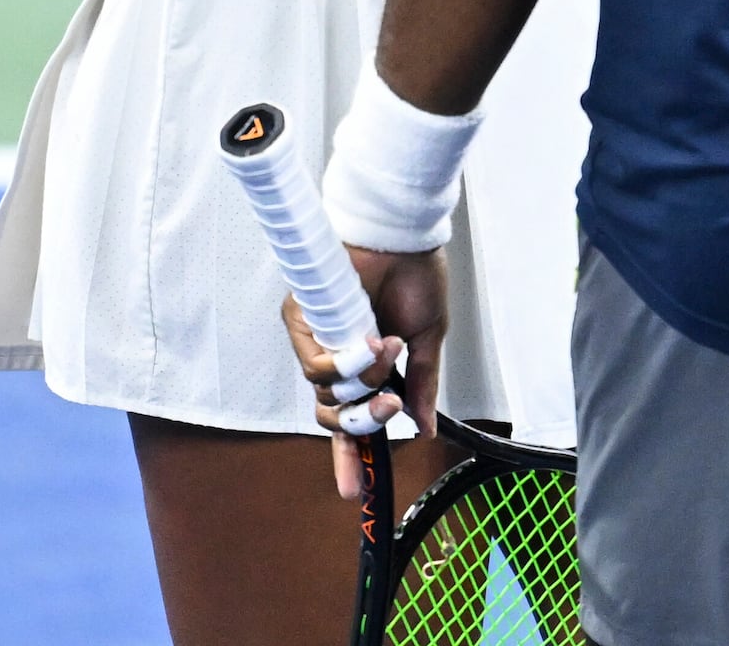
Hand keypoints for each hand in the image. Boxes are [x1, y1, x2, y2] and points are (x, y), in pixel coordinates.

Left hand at [284, 245, 449, 499]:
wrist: (403, 235)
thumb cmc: (414, 275)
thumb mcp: (427, 341)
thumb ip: (420, 385)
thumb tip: (423, 429)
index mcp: (362, 364)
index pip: (349, 418)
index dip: (350, 457)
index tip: (355, 492)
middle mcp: (334, 356)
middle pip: (332, 414)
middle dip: (363, 421)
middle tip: (389, 405)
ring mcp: (316, 339)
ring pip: (326, 393)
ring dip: (364, 381)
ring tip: (390, 348)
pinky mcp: (301, 320)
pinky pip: (318, 365)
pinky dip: (349, 363)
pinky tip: (373, 340)